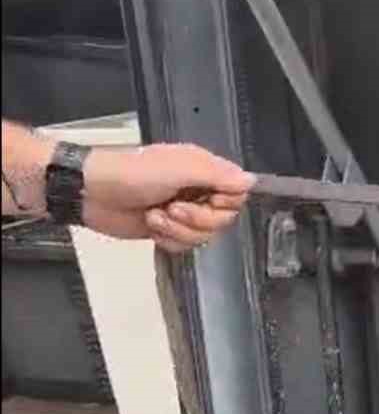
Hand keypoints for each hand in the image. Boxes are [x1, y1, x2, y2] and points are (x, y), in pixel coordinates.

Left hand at [82, 144, 255, 251]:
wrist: (91, 192)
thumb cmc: (133, 174)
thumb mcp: (180, 168)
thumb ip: (219, 175)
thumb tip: (252, 181)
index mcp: (203, 170)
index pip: (237, 194)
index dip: (226, 202)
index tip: (207, 198)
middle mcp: (198, 191)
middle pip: (223, 219)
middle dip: (198, 219)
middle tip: (173, 208)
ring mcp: (183, 212)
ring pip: (204, 236)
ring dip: (178, 229)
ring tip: (155, 216)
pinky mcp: (168, 230)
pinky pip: (185, 245)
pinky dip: (168, 239)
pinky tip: (152, 226)